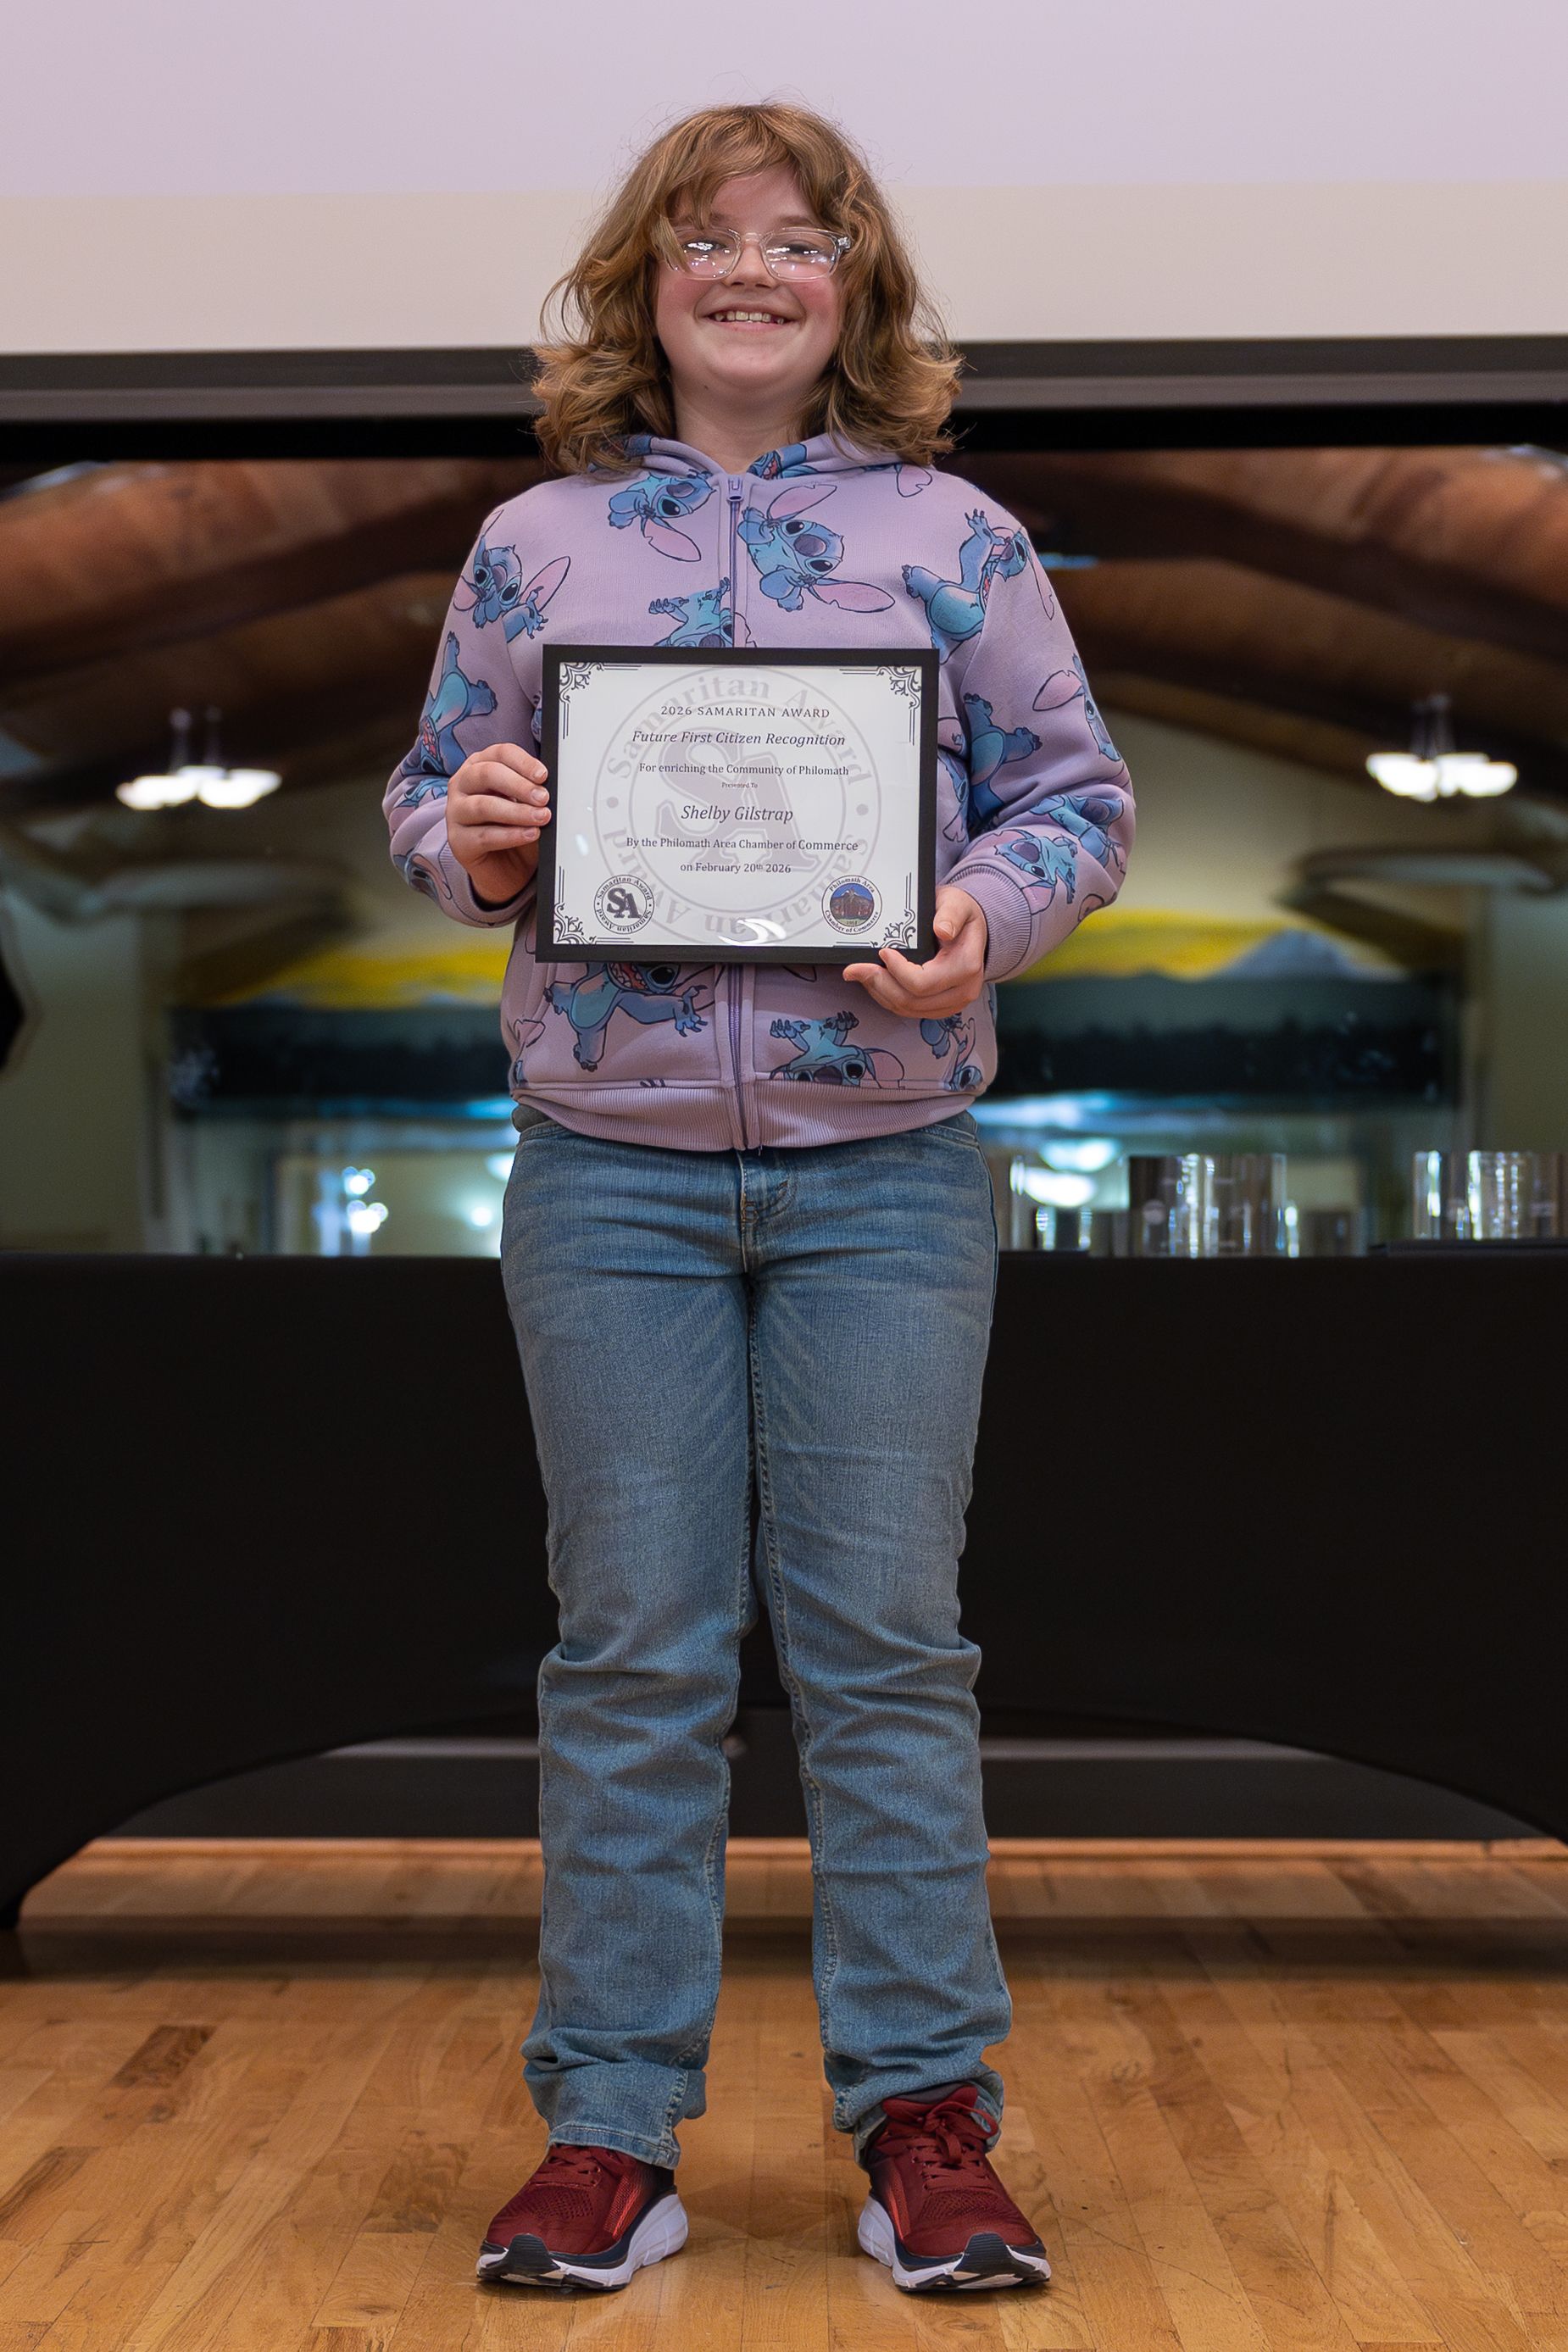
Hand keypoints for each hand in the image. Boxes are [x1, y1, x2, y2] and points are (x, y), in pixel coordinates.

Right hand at [445, 743, 550, 903]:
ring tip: (540, 818)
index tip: (543, 776)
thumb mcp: (526, 803)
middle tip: (543, 798)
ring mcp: (456, 813)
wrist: (506, 868)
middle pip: (486, 775)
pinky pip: (484, 836)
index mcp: (479, 766)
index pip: (499, 754)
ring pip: (484, 806)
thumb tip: (549, 786)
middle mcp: (462, 785)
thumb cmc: (514, 827)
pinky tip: (529, 834)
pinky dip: (511, 835)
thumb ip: (532, 791)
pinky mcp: (458, 841)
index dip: (522, 763)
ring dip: (517, 812)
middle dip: (519, 785)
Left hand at [843, 885, 987, 1017]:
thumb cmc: (961, 916)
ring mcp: (951, 1003)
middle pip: (911, 1001)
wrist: (971, 931)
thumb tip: (942, 929)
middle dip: (879, 984)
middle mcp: (962, 991)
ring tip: (861, 974)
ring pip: (907, 1009)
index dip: (897, 971)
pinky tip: (875, 982)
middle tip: (856, 968)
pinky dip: (888, 998)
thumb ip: (951, 915)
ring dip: (880, 993)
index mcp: (966, 967)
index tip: (884, 951)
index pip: (923, 983)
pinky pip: (909, 1010)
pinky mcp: (940, 1007)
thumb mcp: (957, 904)